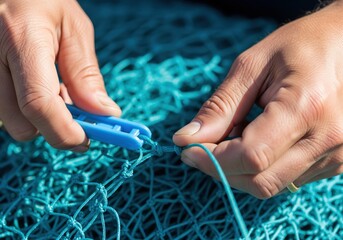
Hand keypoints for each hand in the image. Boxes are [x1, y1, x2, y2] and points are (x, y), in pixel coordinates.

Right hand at [0, 0, 120, 150]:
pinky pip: (4, 109)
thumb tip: (105, 113)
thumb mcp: (75, 29)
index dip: (65, 131)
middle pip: (20, 123)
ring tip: (56, 94)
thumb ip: (86, 74)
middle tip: (78, 118)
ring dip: (40, 120)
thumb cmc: (45, 1)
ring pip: (11, 121)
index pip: (38, 102)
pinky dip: (26, 111)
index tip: (86, 141)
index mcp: (21, 39)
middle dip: (53, 129)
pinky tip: (38, 90)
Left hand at [173, 2, 342, 197]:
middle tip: (200, 146)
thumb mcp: (250, 67)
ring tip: (233, 135)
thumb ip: (219, 107)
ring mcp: (335, 155)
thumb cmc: (294, 48)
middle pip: (259, 181)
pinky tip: (254, 141)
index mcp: (306, 108)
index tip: (186, 148)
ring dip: (238, 169)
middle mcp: (327, 139)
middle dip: (220, 169)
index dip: (212, 160)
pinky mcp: (334, 162)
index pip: (251, 157)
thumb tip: (186, 139)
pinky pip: (283, 180)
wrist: (340, 47)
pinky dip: (257, 168)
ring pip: (270, 186)